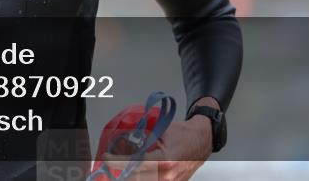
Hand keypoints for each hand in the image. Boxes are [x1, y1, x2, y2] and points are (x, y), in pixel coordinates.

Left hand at [100, 102, 215, 180]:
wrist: (202, 140)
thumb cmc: (185, 134)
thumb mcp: (162, 132)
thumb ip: (145, 140)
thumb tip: (126, 142)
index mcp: (165, 161)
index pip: (135, 164)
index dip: (118, 162)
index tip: (106, 158)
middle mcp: (168, 176)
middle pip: (136, 178)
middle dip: (121, 172)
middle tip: (109, 164)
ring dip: (131, 175)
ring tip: (121, 169)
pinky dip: (141, 177)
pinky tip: (134, 172)